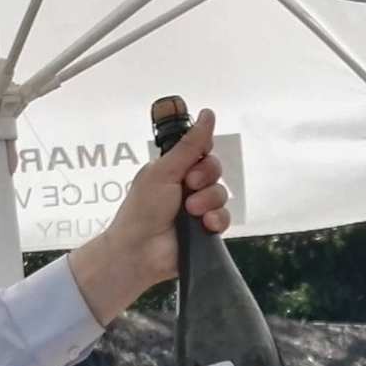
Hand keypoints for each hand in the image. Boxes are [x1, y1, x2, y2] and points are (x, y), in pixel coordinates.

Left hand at [62, 107, 229, 323]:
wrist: (139, 251)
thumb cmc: (142, 210)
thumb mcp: (164, 171)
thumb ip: (190, 145)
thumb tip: (209, 114)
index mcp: (173, 169)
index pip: (200, 150)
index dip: (202, 154)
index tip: (193, 161)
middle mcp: (187, 186)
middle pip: (214, 170)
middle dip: (205, 177)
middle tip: (189, 186)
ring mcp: (198, 208)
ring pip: (221, 193)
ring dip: (208, 200)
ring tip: (191, 211)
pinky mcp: (206, 230)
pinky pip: (225, 217)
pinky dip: (217, 219)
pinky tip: (205, 225)